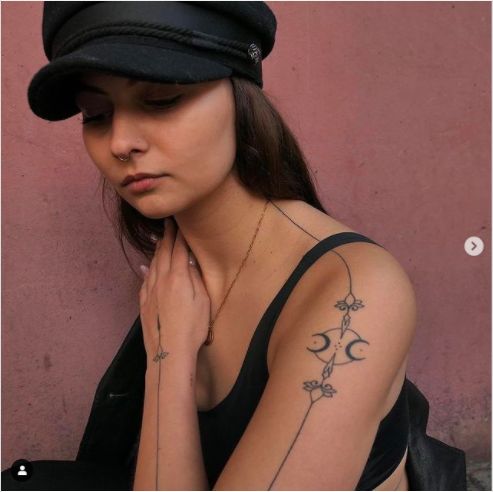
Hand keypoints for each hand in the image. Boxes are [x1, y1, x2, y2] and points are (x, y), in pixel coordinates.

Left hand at [139, 218, 209, 361]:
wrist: (169, 352)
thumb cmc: (192, 327)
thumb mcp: (203, 301)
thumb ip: (195, 278)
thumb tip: (188, 260)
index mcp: (178, 277)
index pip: (178, 250)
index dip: (179, 235)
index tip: (179, 223)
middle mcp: (161, 280)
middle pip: (163, 253)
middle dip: (167, 237)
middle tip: (168, 224)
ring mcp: (150, 291)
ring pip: (152, 265)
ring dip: (156, 251)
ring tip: (159, 241)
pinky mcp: (144, 304)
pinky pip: (144, 280)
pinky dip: (146, 270)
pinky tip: (144, 266)